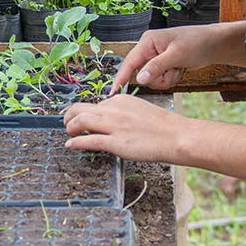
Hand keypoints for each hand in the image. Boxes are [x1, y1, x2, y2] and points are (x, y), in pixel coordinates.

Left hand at [63, 94, 195, 163]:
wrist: (178, 136)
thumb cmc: (163, 127)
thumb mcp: (138, 110)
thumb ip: (121, 112)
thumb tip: (107, 120)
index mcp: (119, 100)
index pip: (94, 104)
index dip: (85, 113)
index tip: (82, 121)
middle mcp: (113, 109)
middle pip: (79, 108)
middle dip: (69, 117)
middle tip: (68, 125)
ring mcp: (113, 125)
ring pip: (80, 121)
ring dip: (69, 128)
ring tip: (69, 134)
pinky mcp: (116, 142)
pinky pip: (88, 140)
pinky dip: (76, 142)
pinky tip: (71, 145)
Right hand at [112, 23, 238, 91]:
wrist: (215, 44)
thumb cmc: (197, 43)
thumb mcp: (177, 55)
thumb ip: (156, 67)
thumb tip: (139, 79)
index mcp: (147, 42)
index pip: (130, 62)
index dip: (121, 77)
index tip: (113, 92)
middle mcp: (149, 49)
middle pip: (142, 74)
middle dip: (159, 77)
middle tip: (174, 70)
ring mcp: (156, 58)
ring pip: (152, 79)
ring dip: (167, 78)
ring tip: (179, 68)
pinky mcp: (163, 64)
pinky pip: (161, 78)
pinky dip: (171, 77)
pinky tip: (180, 69)